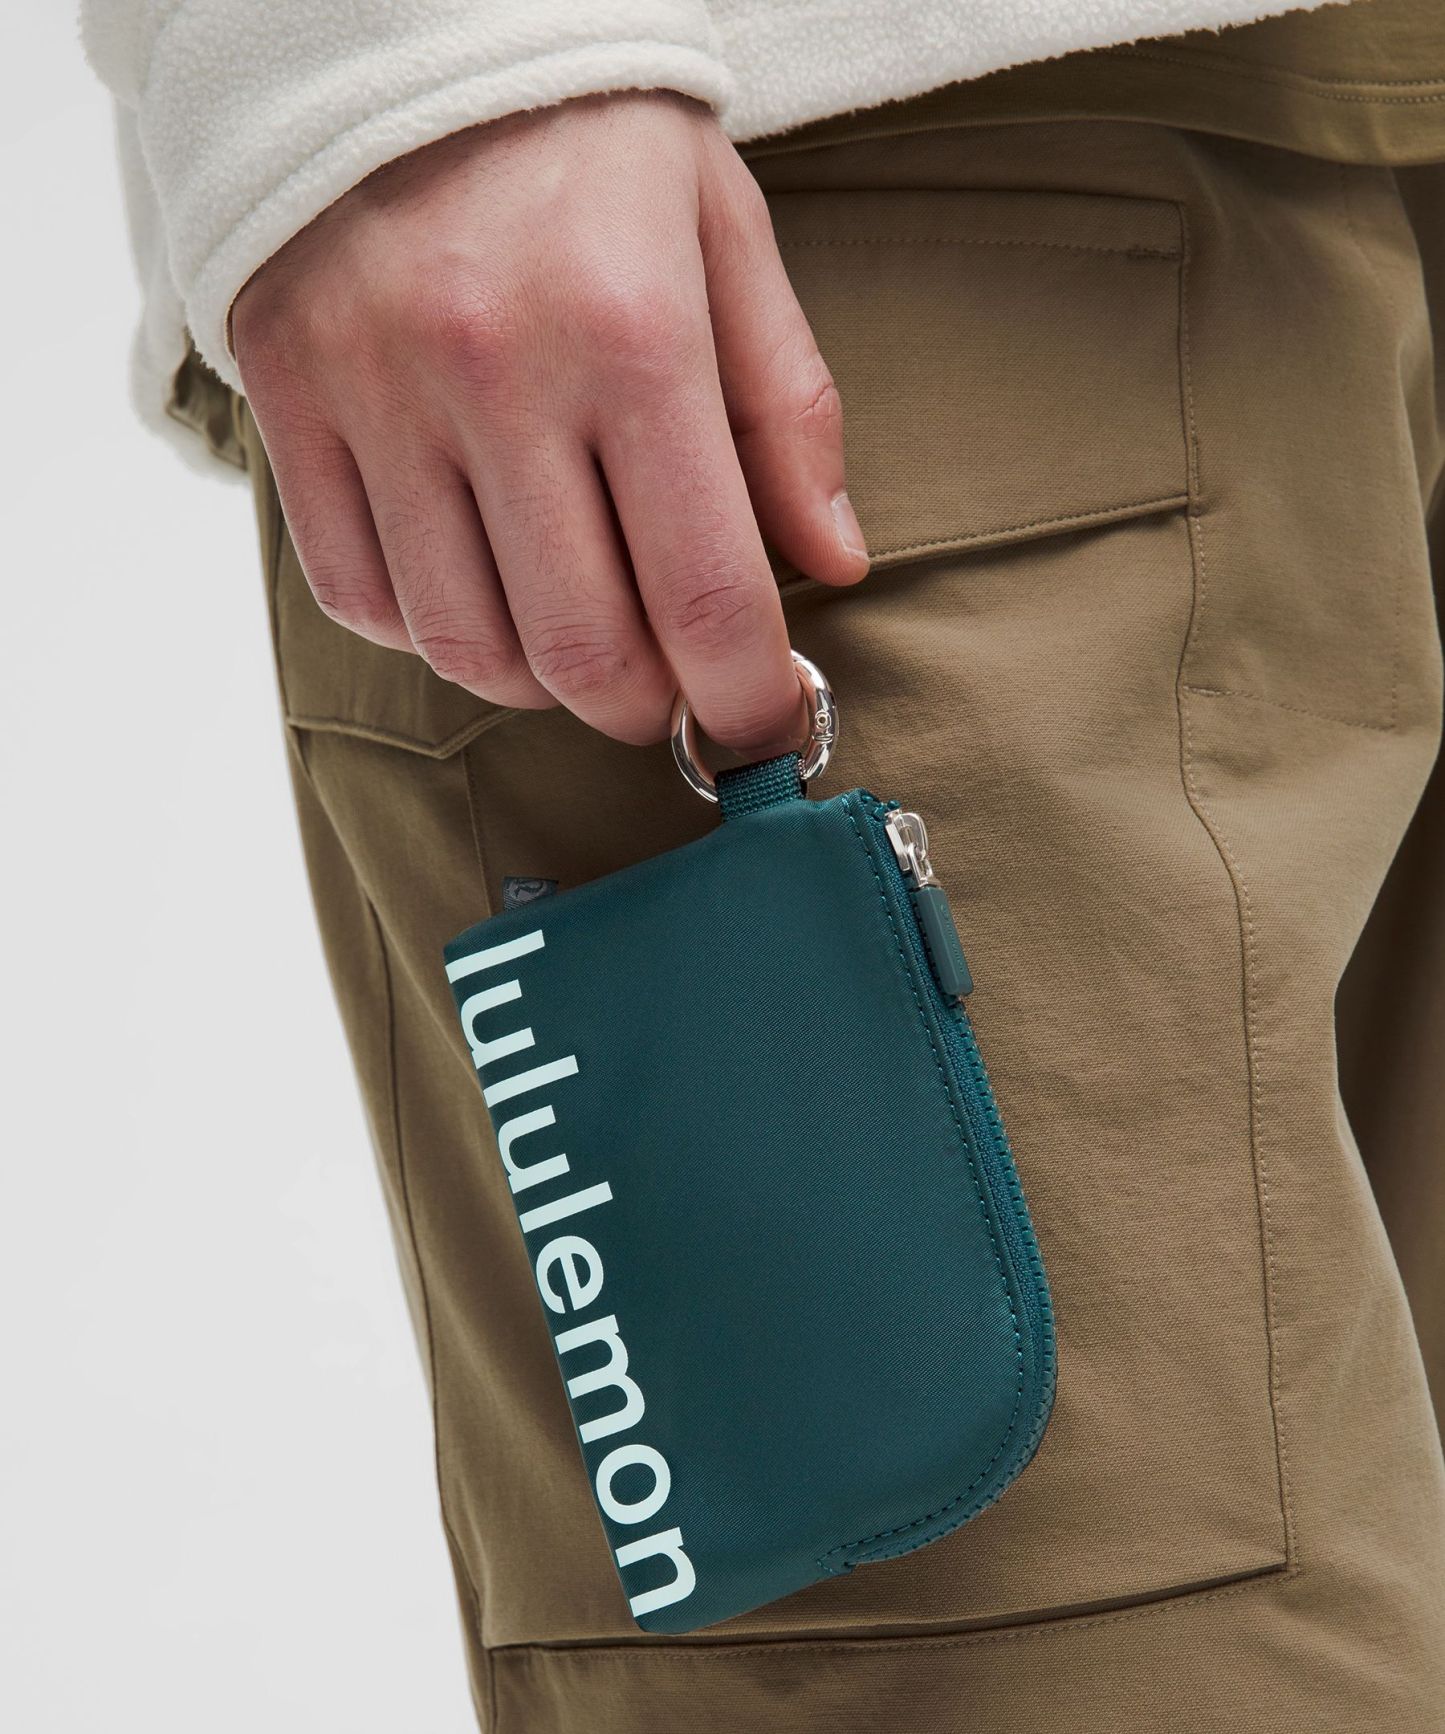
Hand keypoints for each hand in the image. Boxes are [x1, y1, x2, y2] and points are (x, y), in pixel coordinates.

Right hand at [233, 91, 867, 755]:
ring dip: (540, 682)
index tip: (765, 724)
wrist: (398, 27)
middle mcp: (494, 373)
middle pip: (581, 649)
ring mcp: (376, 393)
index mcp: (631, 332)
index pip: (704, 590)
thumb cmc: (591, 139)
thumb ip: (786, 410)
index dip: (746, 695)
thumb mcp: (726, 236)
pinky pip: (356, 592)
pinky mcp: (290, 399)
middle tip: (671, 690)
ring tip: (579, 639)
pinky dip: (431, 632)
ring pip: (464, 645)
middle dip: (646, 709)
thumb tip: (831, 564)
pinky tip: (480, 590)